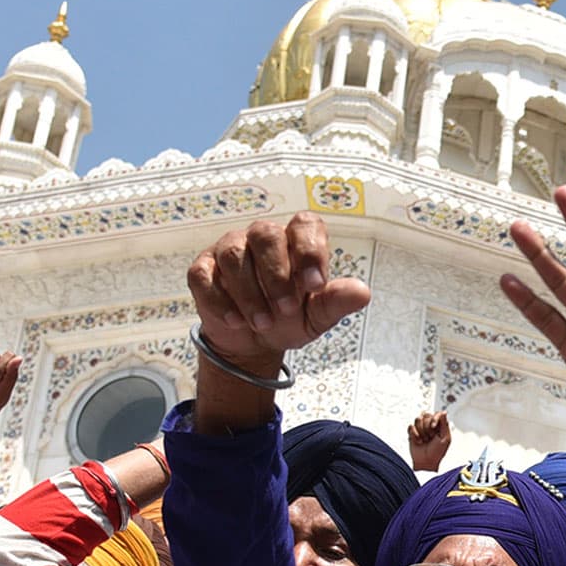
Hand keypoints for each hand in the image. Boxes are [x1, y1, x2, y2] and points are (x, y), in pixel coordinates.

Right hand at [186, 214, 372, 376]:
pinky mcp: (203, 269)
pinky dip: (219, 300)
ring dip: (249, 293)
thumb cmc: (290, 318)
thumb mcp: (318, 316)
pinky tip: (235, 321)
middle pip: (265, 234)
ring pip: (234, 255)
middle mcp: (262, 237)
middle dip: (277, 275)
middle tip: (287, 310)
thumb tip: (362, 293)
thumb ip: (336, 302)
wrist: (254, 341)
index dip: (310, 250)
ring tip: (263, 324)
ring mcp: (230, 249)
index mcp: (295, 240)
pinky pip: (204, 275)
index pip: (305, 224)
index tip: (316, 286)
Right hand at [406, 410, 452, 470]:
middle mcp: (430, 426)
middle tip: (430, 437)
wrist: (425, 463)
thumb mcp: (445, 439)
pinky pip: (410, 426)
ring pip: (417, 419)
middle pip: (426, 415)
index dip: (434, 418)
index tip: (433, 426)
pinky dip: (414, 435)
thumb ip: (445, 424)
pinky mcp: (412, 433)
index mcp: (440, 426)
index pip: (436, 413)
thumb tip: (444, 412)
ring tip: (424, 440)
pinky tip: (418, 441)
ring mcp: (421, 428)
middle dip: (427, 428)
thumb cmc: (437, 454)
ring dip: (421, 431)